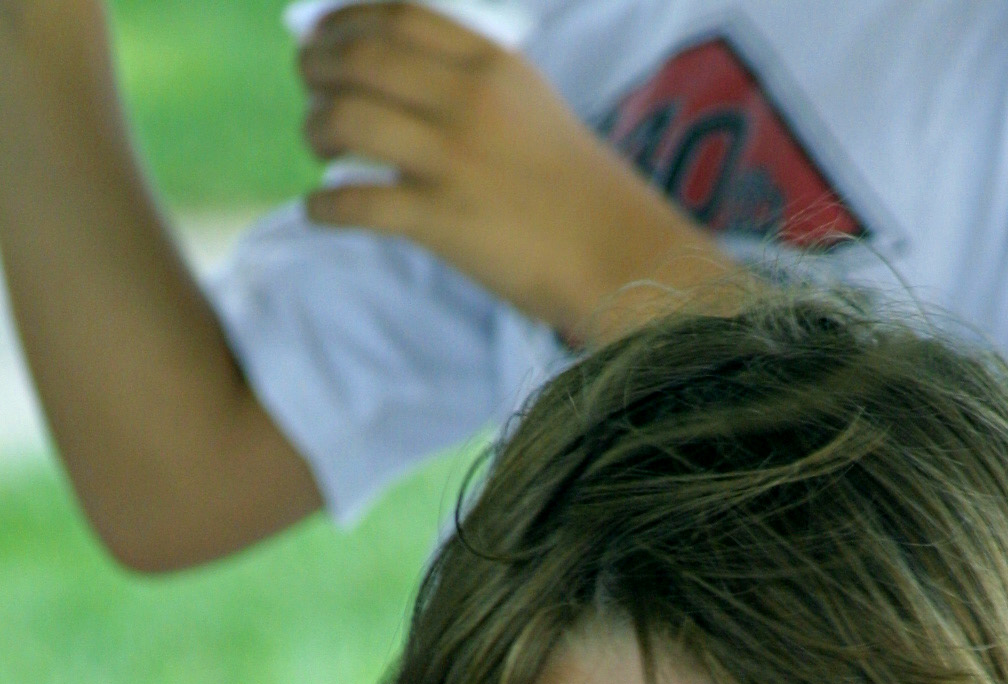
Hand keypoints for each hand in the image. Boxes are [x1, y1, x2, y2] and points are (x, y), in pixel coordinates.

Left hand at [296, 5, 724, 338]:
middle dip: (316, 68)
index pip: (396, 16)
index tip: (321, 33)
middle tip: (308, 87)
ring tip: (320, 144)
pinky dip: (325, 206)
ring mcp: (453, 161)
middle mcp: (467, 101)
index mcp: (491, 65)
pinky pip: (356, 203)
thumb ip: (474, 85)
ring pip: (346, 119)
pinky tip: (318, 211)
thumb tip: (403, 83)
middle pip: (359, 59)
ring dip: (316, 129)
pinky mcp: (443, 222)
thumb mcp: (532, 107)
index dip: (343, 19)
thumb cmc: (580, 191)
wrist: (622, 258)